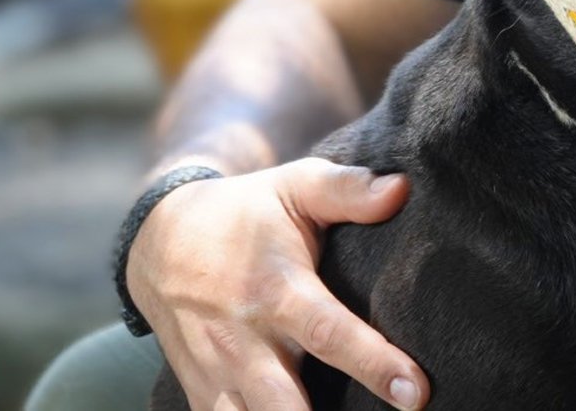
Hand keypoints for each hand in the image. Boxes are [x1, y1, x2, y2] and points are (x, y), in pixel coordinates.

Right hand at [127, 158, 426, 409]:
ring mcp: (218, 373)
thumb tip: (402, 188)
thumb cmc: (246, 212)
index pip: (329, 333)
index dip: (374, 364)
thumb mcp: (295, 186)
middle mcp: (245, 341)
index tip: (416, 393)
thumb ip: (348, 189)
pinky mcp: (202, 393)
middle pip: (285, 404)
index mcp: (276, 289)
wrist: (159, 242)